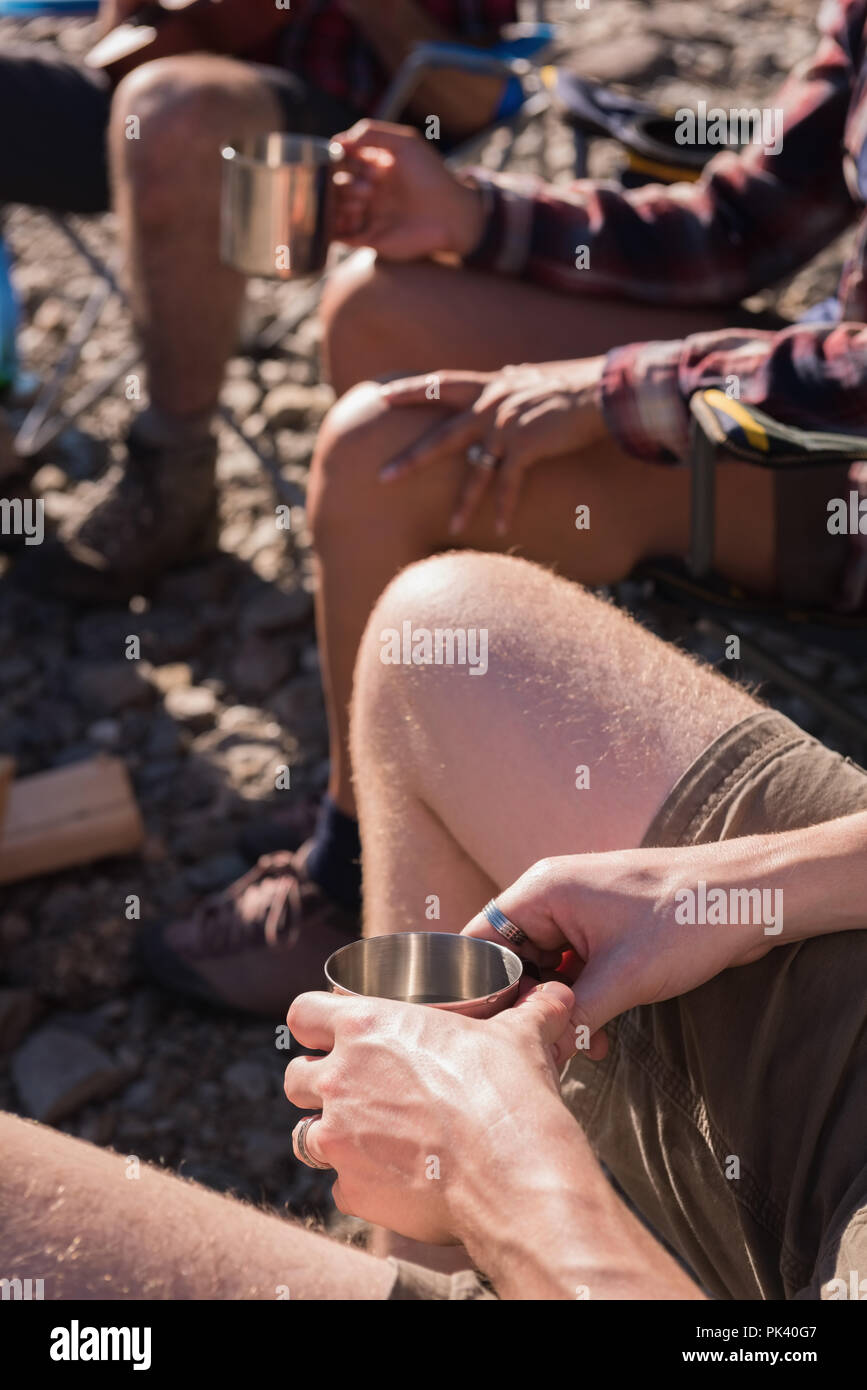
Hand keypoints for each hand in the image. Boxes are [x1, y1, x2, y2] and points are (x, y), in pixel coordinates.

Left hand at [284, 980, 574, 1243]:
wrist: (513, 1176)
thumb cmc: (509, 1095)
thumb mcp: (520, 1037)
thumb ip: (530, 1011)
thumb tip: (557, 994)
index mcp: (367, 1028)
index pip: (303, 1013)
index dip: (314, 1023)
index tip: (329, 1034)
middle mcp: (340, 1080)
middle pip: (294, 1077)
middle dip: (318, 1084)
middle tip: (355, 1092)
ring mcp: (339, 1139)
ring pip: (305, 1135)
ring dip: (332, 1136)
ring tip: (371, 1140)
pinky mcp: (352, 1190)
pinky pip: (340, 1186)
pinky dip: (362, 1184)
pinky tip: (396, 1181)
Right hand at [331, 121, 484, 260]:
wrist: (451, 216)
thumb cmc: (432, 176)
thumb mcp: (405, 143)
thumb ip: (372, 134)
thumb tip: (337, 141)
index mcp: (375, 167)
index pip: (343, 161)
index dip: (341, 159)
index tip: (348, 160)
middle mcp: (368, 191)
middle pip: (337, 184)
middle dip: (344, 184)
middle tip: (369, 188)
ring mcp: (368, 215)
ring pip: (335, 208)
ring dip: (341, 204)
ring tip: (363, 204)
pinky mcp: (369, 238)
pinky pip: (340, 235)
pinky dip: (334, 228)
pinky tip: (347, 219)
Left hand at [378, 358, 607, 534]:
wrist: (599, 391)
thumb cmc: (571, 385)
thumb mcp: (532, 377)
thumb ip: (513, 379)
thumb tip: (507, 371)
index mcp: (490, 386)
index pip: (441, 384)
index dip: (410, 389)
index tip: (382, 395)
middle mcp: (491, 405)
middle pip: (441, 436)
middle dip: (411, 458)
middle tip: (382, 476)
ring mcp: (505, 426)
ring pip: (475, 471)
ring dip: (464, 503)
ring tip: (451, 526)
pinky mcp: (525, 446)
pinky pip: (509, 483)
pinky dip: (506, 507)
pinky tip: (501, 529)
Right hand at [463, 844, 779, 1055]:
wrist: (753, 899)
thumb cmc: (688, 920)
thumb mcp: (623, 978)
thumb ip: (570, 1015)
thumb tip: (538, 1052)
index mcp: (544, 891)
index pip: (481, 941)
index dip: (476, 989)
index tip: (483, 1036)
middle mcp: (554, 896)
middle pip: (511, 960)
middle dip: (525, 1008)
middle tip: (539, 1051)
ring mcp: (582, 913)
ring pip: (546, 971)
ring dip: (558, 1011)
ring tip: (580, 1048)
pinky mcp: (608, 931)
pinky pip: (575, 970)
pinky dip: (581, 1003)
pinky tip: (598, 1036)